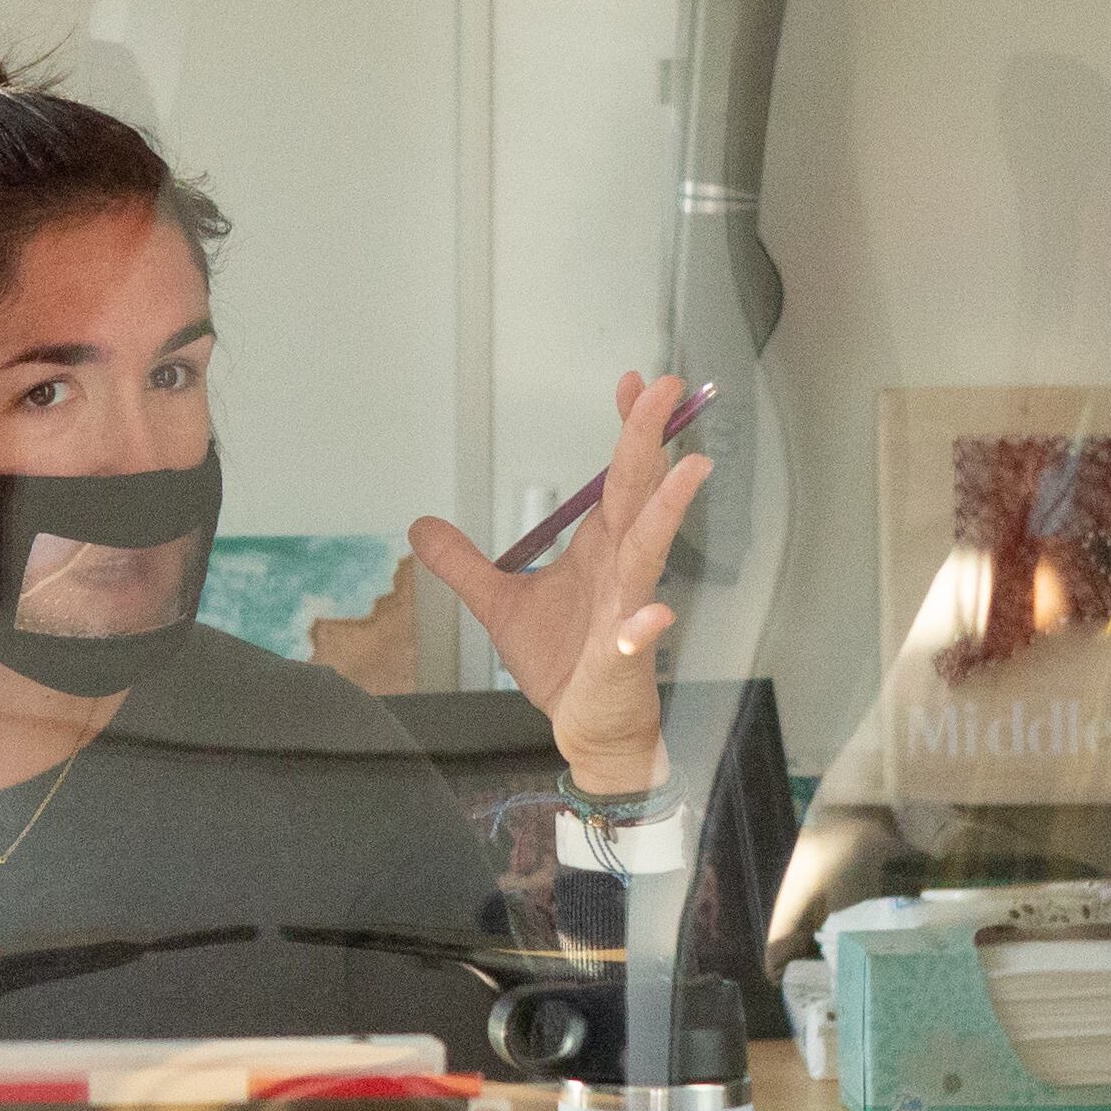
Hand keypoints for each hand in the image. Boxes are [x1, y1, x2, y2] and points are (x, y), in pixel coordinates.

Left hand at [408, 373, 710, 790]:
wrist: (586, 727)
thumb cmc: (563, 662)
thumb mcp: (499, 606)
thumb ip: (464, 565)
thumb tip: (421, 527)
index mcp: (601, 548)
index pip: (619, 478)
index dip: (627, 430)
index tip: (634, 383)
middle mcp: (621, 569)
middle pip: (639, 494)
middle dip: (650, 441)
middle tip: (666, 388)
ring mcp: (629, 611)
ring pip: (650, 552)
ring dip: (670, 511)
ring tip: (689, 468)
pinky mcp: (625, 658)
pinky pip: (638, 640)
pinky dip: (645, 628)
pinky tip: (653, 617)